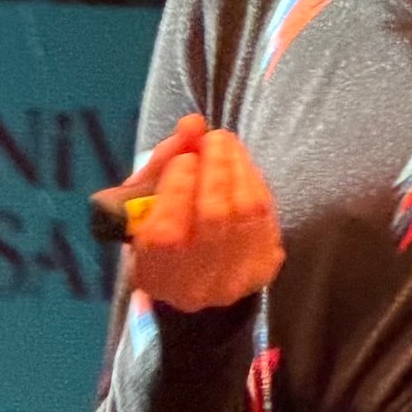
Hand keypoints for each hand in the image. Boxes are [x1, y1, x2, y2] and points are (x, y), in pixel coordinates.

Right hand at [122, 121, 284, 312]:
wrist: (196, 277)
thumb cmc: (162, 233)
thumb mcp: (146, 202)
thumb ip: (163, 162)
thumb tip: (193, 123)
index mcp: (153, 275)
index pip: (168, 234)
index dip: (178, 188)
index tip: (184, 157)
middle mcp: (194, 287)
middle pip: (213, 219)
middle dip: (215, 168)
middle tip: (214, 137)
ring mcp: (234, 281)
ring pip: (245, 214)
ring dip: (239, 168)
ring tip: (227, 144)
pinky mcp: (264, 269)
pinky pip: (266, 216)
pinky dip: (254, 183)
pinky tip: (243, 166)